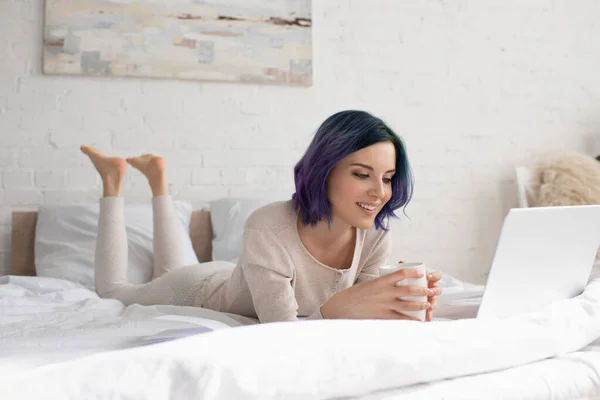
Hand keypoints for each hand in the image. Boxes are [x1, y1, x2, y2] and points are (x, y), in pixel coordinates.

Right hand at [320, 268, 439, 319]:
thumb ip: (383, 284)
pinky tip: (419, 320)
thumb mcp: (370, 284)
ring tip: (429, 304)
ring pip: (409, 305)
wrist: (344, 307)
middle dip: (424, 290)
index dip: (414, 273)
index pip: (401, 273)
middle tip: (433, 290)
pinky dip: (411, 320)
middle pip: (410, 290)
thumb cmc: (357, 294)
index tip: (422, 274)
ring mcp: (385, 305)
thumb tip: (396, 282)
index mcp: (382, 281)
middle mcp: (385, 292)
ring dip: (421, 305)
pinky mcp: (384, 316)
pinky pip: (401, 319)